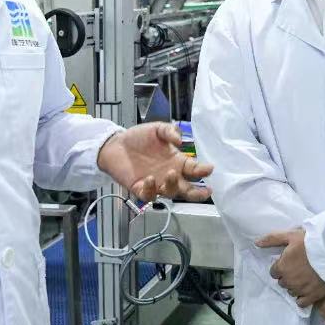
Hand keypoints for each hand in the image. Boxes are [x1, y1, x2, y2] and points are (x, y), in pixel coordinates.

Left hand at [97, 123, 213, 202]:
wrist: (115, 144)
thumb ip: (169, 131)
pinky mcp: (141, 188)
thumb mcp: (157, 129)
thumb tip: (180, 141)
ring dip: (173, 186)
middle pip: (187, 189)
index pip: (194, 170)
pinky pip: (149, 195)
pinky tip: (150, 179)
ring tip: (171, 174)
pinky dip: (151, 190)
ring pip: (170, 193)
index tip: (209, 169)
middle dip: (198, 192)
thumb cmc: (138, 137)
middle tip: (206, 191)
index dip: (203, 171)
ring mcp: (156, 183)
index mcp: (176, 161)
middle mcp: (169, 175)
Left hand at [256, 229, 324, 306]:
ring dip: (294, 286)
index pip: (273, 272)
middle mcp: (288, 281)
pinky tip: (307, 289)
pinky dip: (302, 297)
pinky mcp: (312, 296)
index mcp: (282, 267)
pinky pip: (300, 302)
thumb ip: (272, 239)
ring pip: (291, 291)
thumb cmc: (311, 243)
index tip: (289, 262)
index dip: (280, 266)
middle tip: (298, 267)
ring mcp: (300, 290)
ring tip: (304, 277)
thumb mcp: (291, 236)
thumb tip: (256, 243)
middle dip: (287, 276)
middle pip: (282, 282)